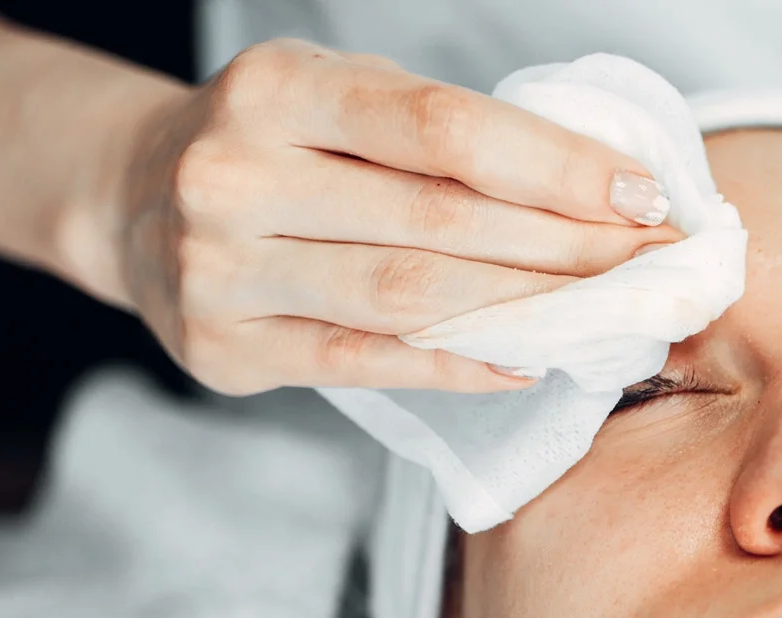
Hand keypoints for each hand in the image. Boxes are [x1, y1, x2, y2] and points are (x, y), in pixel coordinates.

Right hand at [102, 41, 680, 395]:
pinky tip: (526, 360)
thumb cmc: (277, 143)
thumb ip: (445, 132)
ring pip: (406, 299)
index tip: (642, 196)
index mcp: (277, 90)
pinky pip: (365, 364)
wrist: (131, 199)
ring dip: (525, 311)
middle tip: (651, 265)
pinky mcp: (223, 350)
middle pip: (437, 222)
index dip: (555, 167)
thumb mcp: (341, 97)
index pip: (444, 130)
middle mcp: (236, 176)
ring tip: (605, 313)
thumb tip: (601, 187)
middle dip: (564, 246)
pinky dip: (457, 363)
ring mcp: (220, 270)